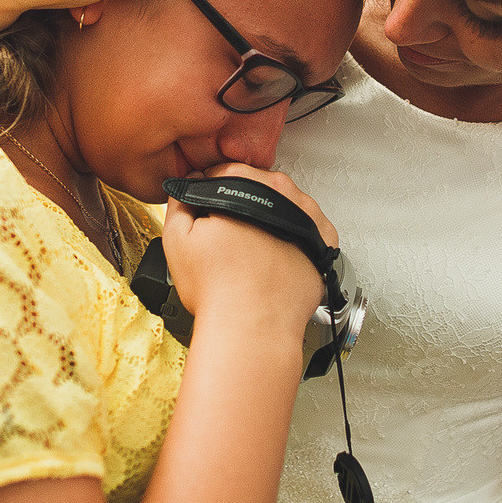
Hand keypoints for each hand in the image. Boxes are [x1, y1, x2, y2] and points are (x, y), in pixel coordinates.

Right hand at [162, 164, 334, 341]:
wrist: (251, 331)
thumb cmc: (219, 291)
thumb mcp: (178, 238)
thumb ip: (179, 202)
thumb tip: (186, 187)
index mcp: (253, 188)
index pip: (230, 171)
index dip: (212, 185)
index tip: (208, 200)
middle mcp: (288, 200)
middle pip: (262, 185)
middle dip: (242, 199)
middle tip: (226, 226)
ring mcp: (311, 223)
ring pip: (288, 206)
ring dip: (271, 215)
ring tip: (251, 244)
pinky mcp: (324, 249)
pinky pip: (309, 230)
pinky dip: (295, 235)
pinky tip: (276, 252)